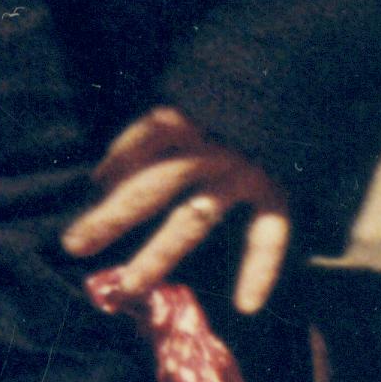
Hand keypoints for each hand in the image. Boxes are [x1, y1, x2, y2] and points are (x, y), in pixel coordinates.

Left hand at [60, 106, 292, 313]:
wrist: (307, 77)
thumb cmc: (247, 87)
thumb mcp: (203, 86)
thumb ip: (165, 121)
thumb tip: (108, 170)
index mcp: (190, 115)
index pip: (142, 140)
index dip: (114, 161)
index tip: (92, 186)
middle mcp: (209, 146)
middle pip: (152, 185)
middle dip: (111, 217)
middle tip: (73, 245)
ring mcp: (242, 171)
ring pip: (193, 219)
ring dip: (159, 255)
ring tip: (129, 286)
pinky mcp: (277, 190)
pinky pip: (268, 235)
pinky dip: (261, 269)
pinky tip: (246, 304)